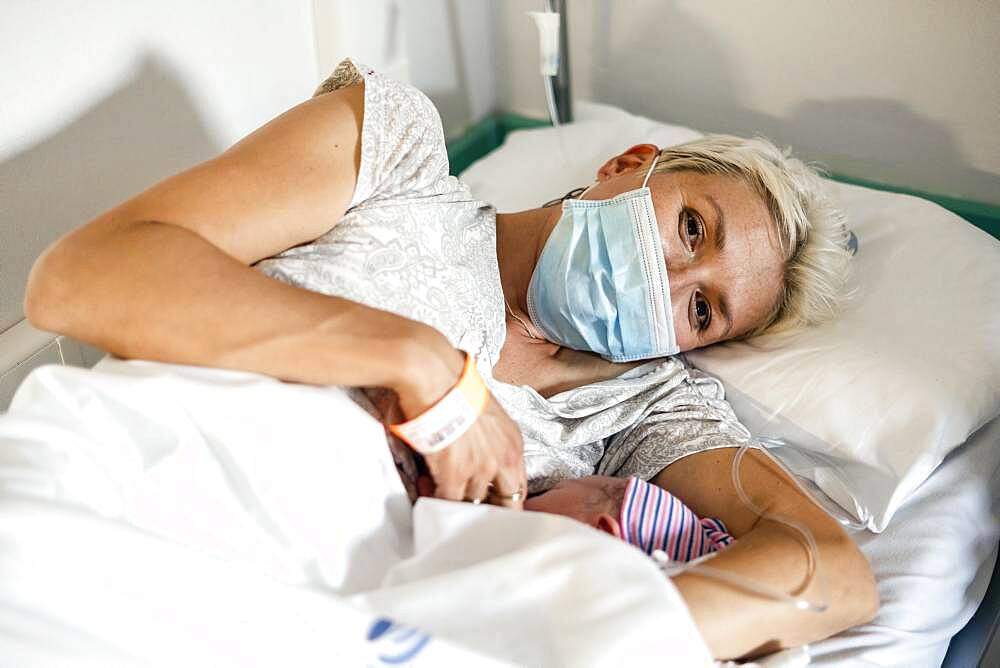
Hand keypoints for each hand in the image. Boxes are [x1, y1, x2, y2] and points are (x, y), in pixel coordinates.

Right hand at [421, 393, 525, 508]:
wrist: (435, 375)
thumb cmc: (455, 384)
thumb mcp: (488, 413)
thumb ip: (489, 439)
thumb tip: (474, 454)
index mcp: (513, 442)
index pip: (519, 487)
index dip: (504, 498)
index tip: (492, 503)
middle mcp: (503, 458)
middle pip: (504, 502)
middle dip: (487, 507)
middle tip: (470, 509)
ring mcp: (481, 468)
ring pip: (472, 502)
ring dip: (456, 501)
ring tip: (440, 491)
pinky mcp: (455, 473)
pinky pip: (449, 501)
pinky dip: (437, 500)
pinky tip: (428, 490)